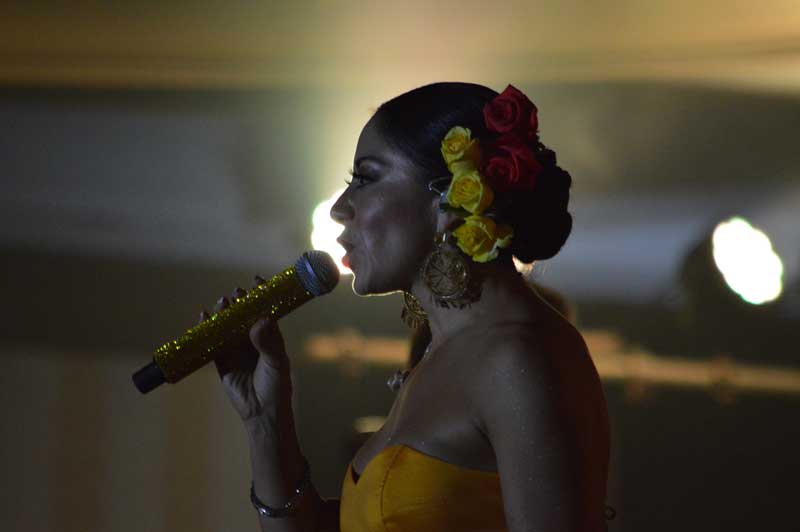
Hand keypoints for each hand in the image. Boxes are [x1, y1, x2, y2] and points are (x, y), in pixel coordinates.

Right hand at [199, 275, 292, 421]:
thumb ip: (268, 342)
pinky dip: (206, 329)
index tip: (257, 281)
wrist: (262, 412)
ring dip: (223, 313)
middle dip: (239, 302)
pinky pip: (212, 342)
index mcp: (270, 337)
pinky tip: (204, 318)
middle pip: (243, 315)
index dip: (261, 295)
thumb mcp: (276, 362)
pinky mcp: (221, 360)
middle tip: (236, 294)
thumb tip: (259, 321)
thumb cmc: (276, 386)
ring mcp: (236, 349)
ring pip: (227, 325)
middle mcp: (252, 340)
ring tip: (222, 304)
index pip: (265, 311)